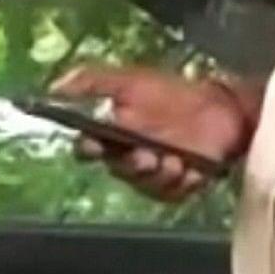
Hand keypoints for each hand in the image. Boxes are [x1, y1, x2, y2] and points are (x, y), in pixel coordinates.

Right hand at [48, 64, 251, 203]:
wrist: (221, 106)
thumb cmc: (172, 92)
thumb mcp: (131, 80)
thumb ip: (92, 80)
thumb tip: (53, 87)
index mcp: (111, 134)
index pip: (87, 148)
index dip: (88, 148)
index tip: (94, 144)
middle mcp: (127, 157)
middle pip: (118, 170)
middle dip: (131, 164)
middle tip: (145, 155)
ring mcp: (153, 173)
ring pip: (145, 184)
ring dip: (159, 174)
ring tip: (175, 160)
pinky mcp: (178, 186)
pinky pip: (172, 193)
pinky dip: (182, 182)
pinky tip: (193, 170)